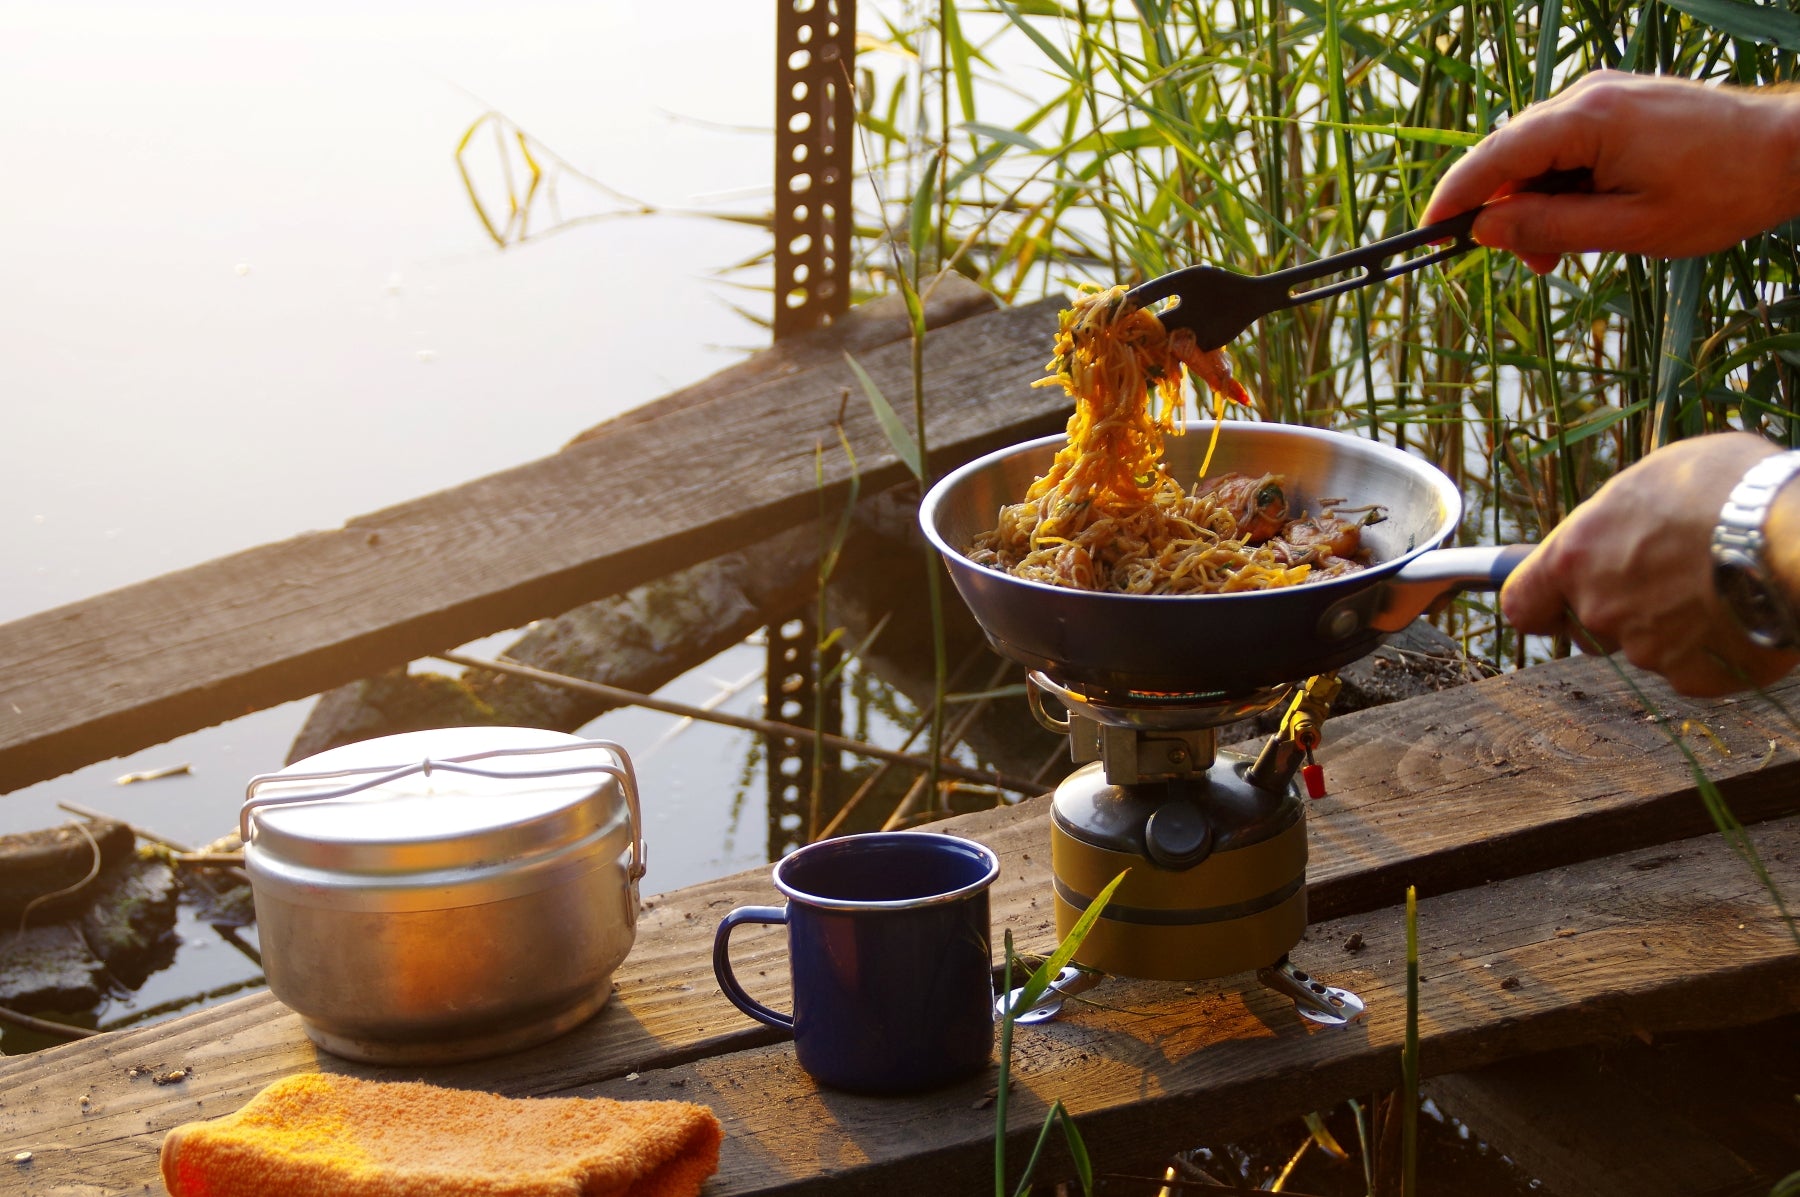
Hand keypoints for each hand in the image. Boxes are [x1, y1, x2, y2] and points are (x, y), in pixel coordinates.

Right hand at [1422, 70, 1799, 273]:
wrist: (1790, 150)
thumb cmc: (1721, 191)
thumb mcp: (1630, 228)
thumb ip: (1550, 228)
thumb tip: (1484, 230)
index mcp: (1588, 119)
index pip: (1494, 156)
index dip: (1455, 196)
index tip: (1428, 233)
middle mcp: (1587, 95)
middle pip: (1510, 154)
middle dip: (1504, 210)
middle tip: (1531, 263)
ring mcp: (1604, 94)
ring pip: (1537, 153)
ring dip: (1536, 203)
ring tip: (1565, 250)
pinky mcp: (1619, 104)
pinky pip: (1566, 145)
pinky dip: (1561, 185)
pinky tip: (1583, 217)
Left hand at [1500, 432, 1799, 694]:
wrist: (1794, 539)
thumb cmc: (1729, 489)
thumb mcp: (1656, 478)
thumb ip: (1619, 516)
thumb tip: (1621, 523)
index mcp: (1575, 556)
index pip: (1521, 604)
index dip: (1538, 605)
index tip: (1551, 603)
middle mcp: (1599, 609)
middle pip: (1588, 628)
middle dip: (1616, 612)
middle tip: (1663, 580)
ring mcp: (1645, 649)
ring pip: (1645, 647)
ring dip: (1669, 626)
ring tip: (1716, 584)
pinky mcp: (1694, 677)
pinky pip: (1693, 668)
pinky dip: (1711, 649)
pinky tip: (1739, 612)